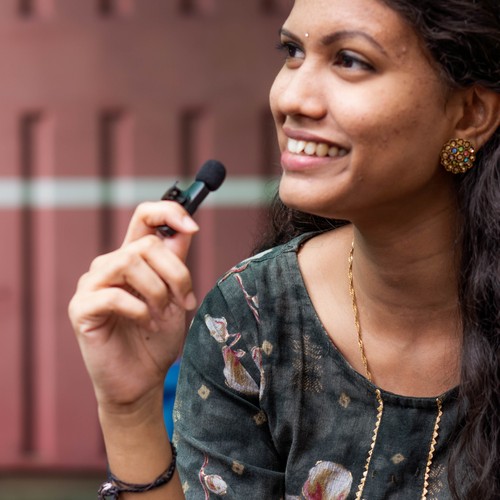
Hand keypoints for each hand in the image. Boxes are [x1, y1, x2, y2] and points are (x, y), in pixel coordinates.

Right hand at [68, 201, 198, 413]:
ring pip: (130, 262)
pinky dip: (139, 309)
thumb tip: (187, 228)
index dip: (168, 212)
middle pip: (146, 244)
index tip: (193, 228)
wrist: (142, 379)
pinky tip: (146, 322)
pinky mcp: (81, 308)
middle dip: (175, 273)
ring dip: (157, 291)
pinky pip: (113, 295)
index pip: (144, 217)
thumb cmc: (158, 337)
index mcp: (133, 258)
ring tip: (163, 315)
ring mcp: (92, 285)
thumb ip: (176, 263)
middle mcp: (110, 265)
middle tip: (184, 301)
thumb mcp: (176, 296)